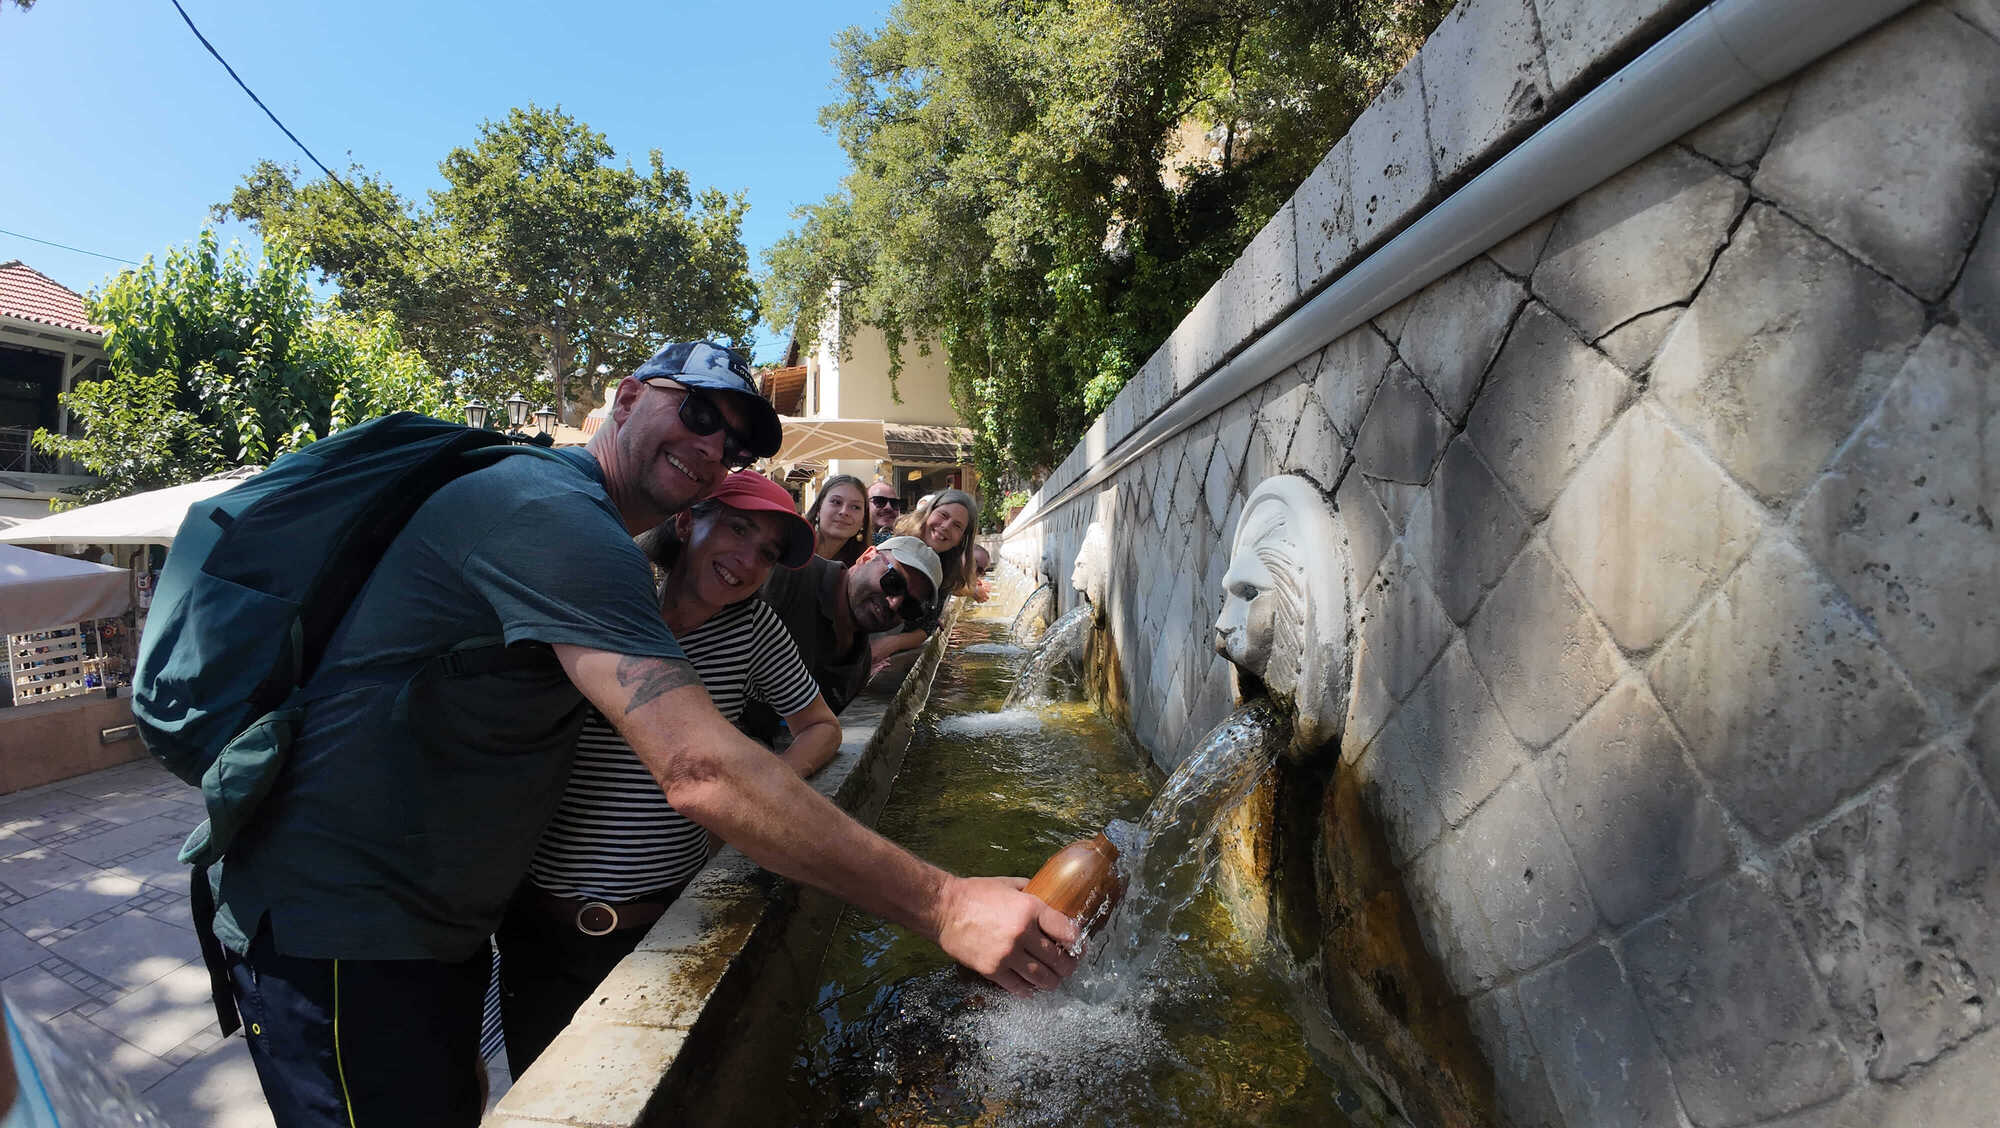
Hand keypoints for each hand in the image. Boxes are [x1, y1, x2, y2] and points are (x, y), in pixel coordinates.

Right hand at [935, 876, 1081, 995]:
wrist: (943, 909)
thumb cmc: (975, 893)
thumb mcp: (1010, 885)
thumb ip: (1032, 893)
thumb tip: (1049, 900)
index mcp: (1030, 909)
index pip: (1067, 932)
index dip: (1077, 942)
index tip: (1078, 946)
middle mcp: (1022, 933)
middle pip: (1057, 959)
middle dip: (1067, 966)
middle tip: (1068, 966)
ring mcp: (1007, 954)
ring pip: (1041, 977)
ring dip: (1051, 981)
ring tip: (1053, 980)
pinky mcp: (992, 969)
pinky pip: (1017, 986)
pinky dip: (1028, 990)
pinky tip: (1031, 989)